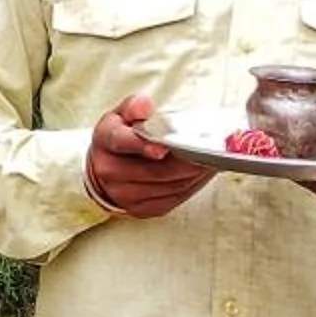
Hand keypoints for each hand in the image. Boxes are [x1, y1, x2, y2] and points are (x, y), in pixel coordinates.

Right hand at [86, 94, 213, 219]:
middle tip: (209, 150)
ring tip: (210, 159)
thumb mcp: (122, 115)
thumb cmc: (120, 137)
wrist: (105, 167)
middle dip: (187, 160)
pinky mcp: (142, 210)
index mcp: (105, 141)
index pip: (122, 142)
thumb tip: (144, 106)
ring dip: (195, 173)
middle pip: (157, 170)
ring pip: (171, 186)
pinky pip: (175, 198)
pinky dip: (193, 185)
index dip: (143, 145)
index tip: (163, 147)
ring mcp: (125, 194)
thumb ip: (134, 106)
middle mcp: (110, 171)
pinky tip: (200, 173)